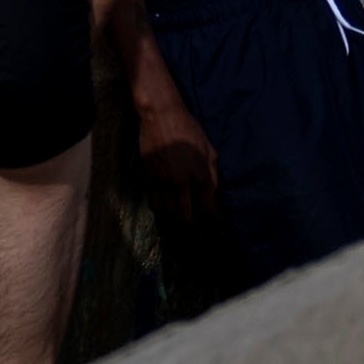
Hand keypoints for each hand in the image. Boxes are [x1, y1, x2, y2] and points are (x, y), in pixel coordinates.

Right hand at [131, 80, 219, 227]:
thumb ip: (213, 175)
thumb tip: (214, 197)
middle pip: (186, 218)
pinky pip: (154, 203)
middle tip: (198, 249)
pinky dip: (161, 215)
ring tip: (181, 241)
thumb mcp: (210, 150)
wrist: (160, 115)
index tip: (216, 236)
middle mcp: (182, 180)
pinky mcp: (148, 177)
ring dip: (175, 230)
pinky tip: (166, 220)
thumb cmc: (189, 130)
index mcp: (201, 173)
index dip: (212, 226)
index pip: (208, 209)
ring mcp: (163, 180)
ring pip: (167, 214)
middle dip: (193, 237)